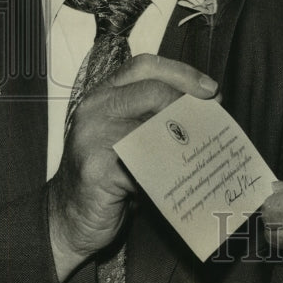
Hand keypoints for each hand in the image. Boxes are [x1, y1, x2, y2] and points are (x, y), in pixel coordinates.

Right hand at [48, 53, 217, 281]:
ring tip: (204, 150)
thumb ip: (156, 114)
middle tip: (212, 122)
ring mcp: (91, 138)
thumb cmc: (110, 172)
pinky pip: (144, 166)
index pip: (145, 66)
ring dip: (185, 139)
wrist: (70, 217)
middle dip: (189, 105)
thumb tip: (208, 104)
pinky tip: (182, 179)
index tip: (211, 89)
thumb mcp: (129, 134)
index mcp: (104, 94)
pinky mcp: (96, 170)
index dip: (182, 73)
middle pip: (152, 91)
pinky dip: (168, 172)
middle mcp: (94, 108)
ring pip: (151, 127)